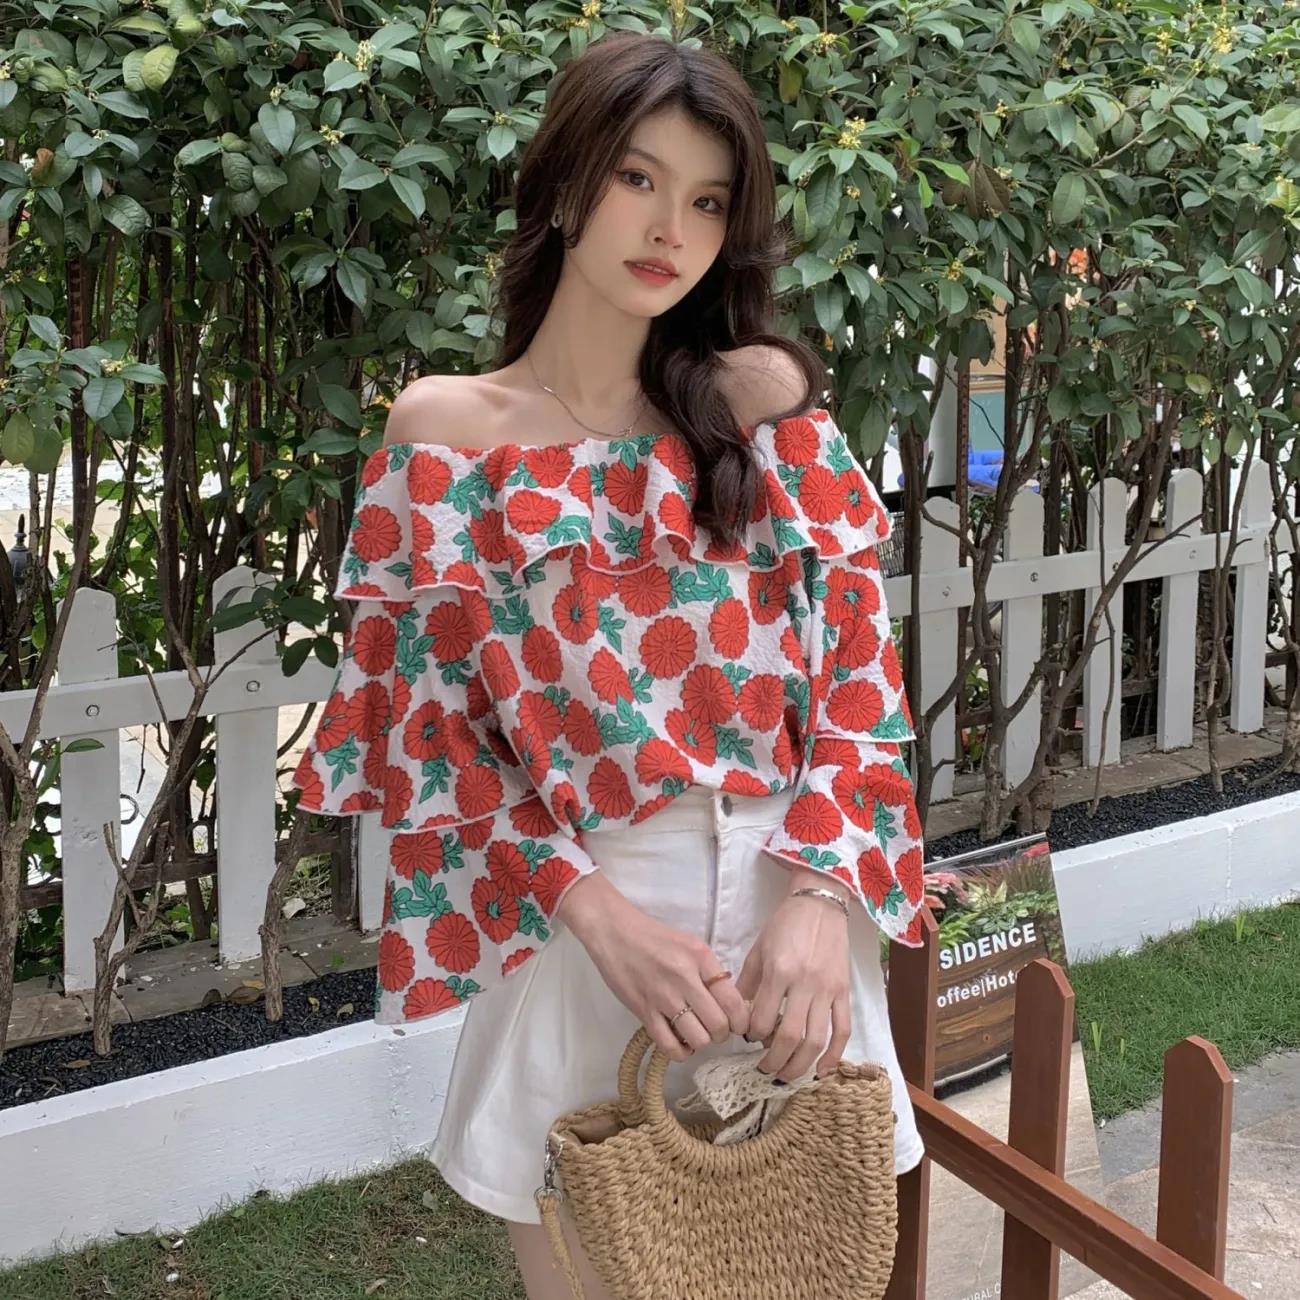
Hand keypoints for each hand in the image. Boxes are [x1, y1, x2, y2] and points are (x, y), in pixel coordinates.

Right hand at [556, 871, 751, 1061]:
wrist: (615, 932)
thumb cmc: (655, 937)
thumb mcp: (691, 945)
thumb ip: (710, 971)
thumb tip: (728, 1002)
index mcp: (701, 958)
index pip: (733, 1000)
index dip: (741, 1020)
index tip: (738, 1024)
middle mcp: (685, 978)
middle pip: (718, 1024)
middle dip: (723, 1033)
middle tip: (716, 1029)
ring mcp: (663, 997)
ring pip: (697, 1038)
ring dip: (702, 1042)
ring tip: (697, 1033)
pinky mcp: (643, 1011)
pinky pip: (669, 1045)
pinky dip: (680, 1051)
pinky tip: (680, 1043)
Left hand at [735, 872, 851, 1081]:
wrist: (820, 904)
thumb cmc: (784, 925)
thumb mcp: (758, 949)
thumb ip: (748, 984)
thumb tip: (740, 1017)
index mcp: (779, 971)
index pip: (763, 1019)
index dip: (753, 1035)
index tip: (748, 1038)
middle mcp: (805, 984)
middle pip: (790, 1036)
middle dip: (774, 1060)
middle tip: (764, 1070)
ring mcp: (828, 989)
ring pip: (816, 1040)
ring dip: (800, 1064)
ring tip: (786, 1075)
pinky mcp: (844, 992)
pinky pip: (843, 1030)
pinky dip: (834, 1055)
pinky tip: (822, 1071)